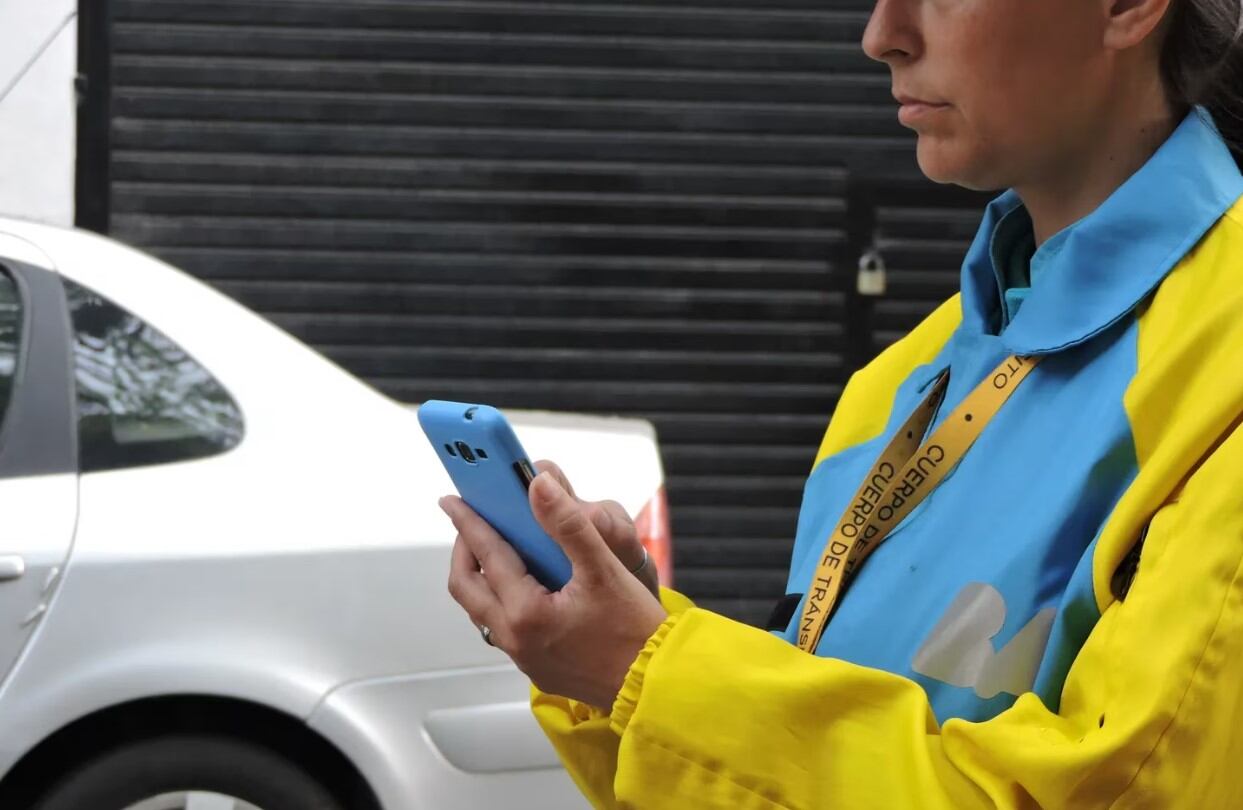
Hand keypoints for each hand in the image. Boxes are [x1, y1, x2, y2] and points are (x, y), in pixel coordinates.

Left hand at [443, 470, 667, 708]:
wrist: (655, 684)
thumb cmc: (635, 630)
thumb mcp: (604, 568)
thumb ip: (568, 523)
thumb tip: (538, 485)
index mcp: (526, 612)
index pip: (487, 555)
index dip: (468, 522)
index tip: (453, 501)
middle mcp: (515, 639)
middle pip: (466, 588)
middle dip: (464, 551)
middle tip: (472, 524)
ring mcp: (523, 657)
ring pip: (481, 610)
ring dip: (479, 577)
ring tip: (494, 550)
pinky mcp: (537, 668)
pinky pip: (502, 628)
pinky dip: (499, 599)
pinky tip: (523, 585)